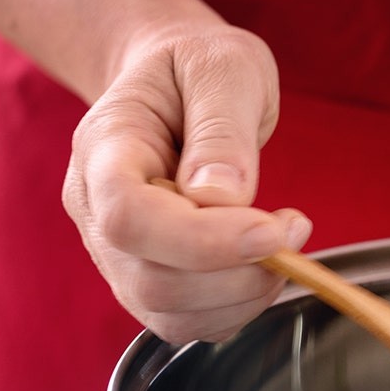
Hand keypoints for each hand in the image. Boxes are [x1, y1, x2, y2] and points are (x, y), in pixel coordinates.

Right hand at [62, 25, 311, 342]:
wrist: (175, 82)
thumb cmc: (197, 67)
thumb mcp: (224, 67)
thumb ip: (222, 129)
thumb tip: (224, 197)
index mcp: (103, 149)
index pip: (128, 218)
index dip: (201, 241)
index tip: (272, 230)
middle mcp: (96, 210)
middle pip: (152, 281)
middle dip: (239, 272)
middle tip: (293, 228)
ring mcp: (117, 253)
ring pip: (170, 314)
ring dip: (244, 295)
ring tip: (284, 242)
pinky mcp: (148, 279)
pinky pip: (188, 323)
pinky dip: (238, 307)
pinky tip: (263, 263)